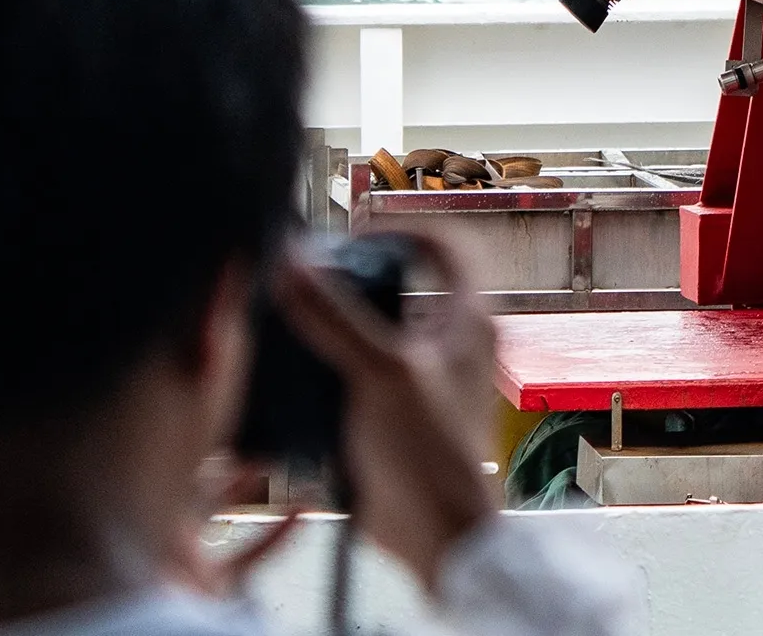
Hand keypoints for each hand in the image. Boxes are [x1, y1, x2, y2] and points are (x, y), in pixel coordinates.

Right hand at [272, 236, 499, 596]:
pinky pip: (362, 377)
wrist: (435, 533)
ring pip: (377, 334)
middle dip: (354, 282)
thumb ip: (337, 318)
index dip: (404, 228)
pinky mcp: (397, 414)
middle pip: (402, 288)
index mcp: (467, 319)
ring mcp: (423, 379)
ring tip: (294, 327)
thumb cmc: (431, 453)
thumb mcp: (380, 373)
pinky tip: (298, 378)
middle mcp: (450, 343)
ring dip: (338, 329)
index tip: (356, 235)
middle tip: (310, 283)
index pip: (447, 244)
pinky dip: (333, 370)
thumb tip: (296, 263)